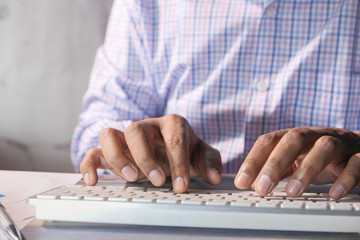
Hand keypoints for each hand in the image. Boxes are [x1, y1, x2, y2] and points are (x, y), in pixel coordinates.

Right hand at [80, 114, 221, 192]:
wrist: (170, 147)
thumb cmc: (185, 150)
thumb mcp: (201, 154)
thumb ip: (210, 162)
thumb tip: (214, 178)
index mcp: (171, 124)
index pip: (173, 137)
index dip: (178, 162)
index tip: (181, 186)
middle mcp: (146, 127)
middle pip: (136, 129)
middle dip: (146, 156)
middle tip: (158, 180)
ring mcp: (126, 137)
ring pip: (109, 134)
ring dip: (117, 156)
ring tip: (131, 178)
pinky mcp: (112, 149)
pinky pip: (94, 151)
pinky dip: (89, 164)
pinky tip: (93, 181)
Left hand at [234, 127, 359, 198]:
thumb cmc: (321, 157)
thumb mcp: (296, 161)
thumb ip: (277, 170)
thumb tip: (252, 183)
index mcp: (295, 136)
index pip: (269, 141)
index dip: (254, 159)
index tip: (242, 182)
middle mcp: (315, 135)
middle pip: (293, 139)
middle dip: (274, 163)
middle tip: (261, 188)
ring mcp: (339, 143)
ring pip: (324, 148)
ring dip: (307, 170)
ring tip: (292, 192)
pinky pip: (356, 163)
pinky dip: (346, 178)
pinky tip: (334, 194)